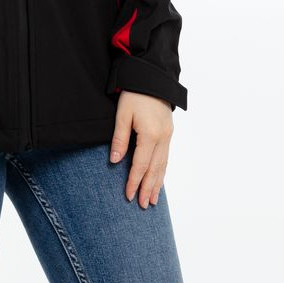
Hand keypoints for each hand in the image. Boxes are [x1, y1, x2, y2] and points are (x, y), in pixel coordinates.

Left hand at [109, 90, 173, 208]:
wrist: (152, 76)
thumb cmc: (134, 93)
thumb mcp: (122, 114)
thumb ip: (119, 138)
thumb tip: (114, 161)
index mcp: (150, 134)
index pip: (140, 164)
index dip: (134, 181)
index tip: (129, 196)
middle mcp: (162, 138)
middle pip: (154, 169)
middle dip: (148, 188)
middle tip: (143, 206)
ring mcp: (168, 135)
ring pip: (163, 165)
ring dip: (157, 183)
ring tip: (153, 199)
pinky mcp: (169, 132)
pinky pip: (166, 157)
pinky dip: (162, 171)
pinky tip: (159, 179)